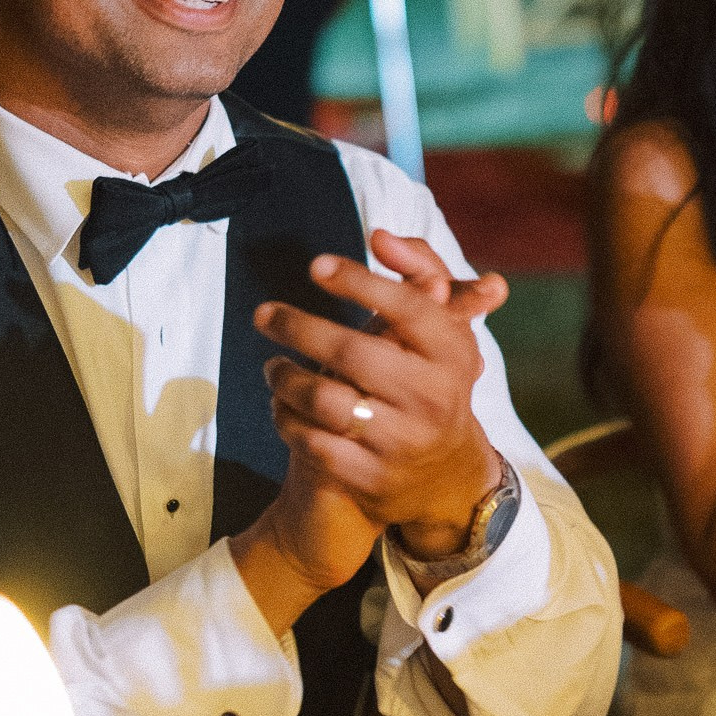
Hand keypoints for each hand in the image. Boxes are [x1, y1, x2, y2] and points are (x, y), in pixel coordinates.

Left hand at [254, 230, 509, 560]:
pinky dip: (286, 419)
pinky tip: (281, 404)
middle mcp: (432, 399)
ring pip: (326, 402)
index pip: (408, 308)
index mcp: (452, 355)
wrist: (445, 474)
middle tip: (263, 314)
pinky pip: (313, 444)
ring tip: (271, 366)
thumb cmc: (430, 379)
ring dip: (285, 378)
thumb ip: (418, 273)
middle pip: (353, 353)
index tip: (315, 265)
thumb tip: (380, 237)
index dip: (360, 281)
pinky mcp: (372, 478)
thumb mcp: (440, 330)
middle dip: (298, 327)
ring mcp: (402, 442)